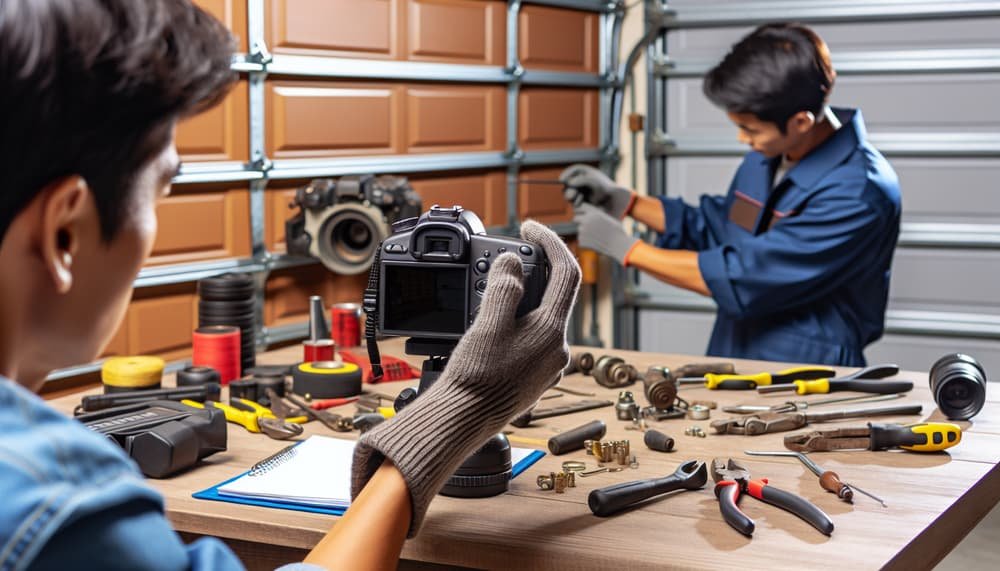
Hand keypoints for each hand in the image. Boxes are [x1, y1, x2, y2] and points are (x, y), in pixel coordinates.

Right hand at [352, 221, 580, 535]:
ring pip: (538, 319)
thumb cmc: (476, 378)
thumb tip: (512, 262)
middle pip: (550, 296)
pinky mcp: (533, 378)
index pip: (565, 273)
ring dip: (516, 301)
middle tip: (496, 265)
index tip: (530, 228)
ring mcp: (546, 366)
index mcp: (552, 331)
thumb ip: (504, 287)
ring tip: (483, 299)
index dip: (550, 243)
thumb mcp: (488, 324)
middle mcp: (557, 349)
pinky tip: (488, 330)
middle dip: (526, 274)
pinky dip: (512, 324)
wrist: (462, 422)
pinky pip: (528, 340)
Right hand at [560, 164, 635, 218]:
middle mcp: (579, 181)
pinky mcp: (579, 199)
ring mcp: (579, 190)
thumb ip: (581, 180)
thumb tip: (570, 183)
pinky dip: (576, 202)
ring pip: (568, 194)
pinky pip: (572, 201)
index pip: (570, 172)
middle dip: (567, 189)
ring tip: (580, 198)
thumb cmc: (603, 186)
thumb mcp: (593, 181)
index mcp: (582, 172)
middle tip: (570, 195)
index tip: (562, 180)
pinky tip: (582, 202)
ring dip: (572, 196)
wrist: (611, 199)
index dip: (565, 176)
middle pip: (566, 184)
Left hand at [573, 203, 639, 264]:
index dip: (581, 210)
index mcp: (594, 213)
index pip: (581, 207)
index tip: (581, 212)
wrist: (619, 245)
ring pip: (579, 230)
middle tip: (587, 225)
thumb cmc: (617, 231)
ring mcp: (583, 231)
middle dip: (580, 221)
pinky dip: (586, 241)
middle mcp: (586, 220)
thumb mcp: (608, 218)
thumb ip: (596, 215)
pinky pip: (581, 240)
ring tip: (597, 236)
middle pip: (576, 218)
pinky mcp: (582, 240)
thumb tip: (587, 215)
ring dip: (585, 232)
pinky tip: (596, 243)